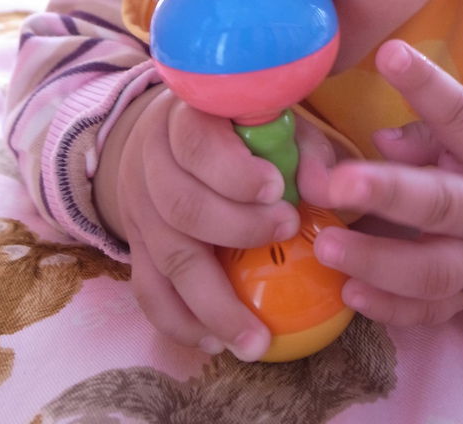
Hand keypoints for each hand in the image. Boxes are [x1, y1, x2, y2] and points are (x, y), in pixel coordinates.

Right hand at [98, 86, 305, 358]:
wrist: (169, 136)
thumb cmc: (238, 129)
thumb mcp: (274, 122)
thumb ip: (304, 150)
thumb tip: (325, 190)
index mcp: (184, 120)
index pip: (196, 145)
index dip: (234, 172)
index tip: (277, 188)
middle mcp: (152, 163)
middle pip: (181, 205)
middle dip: (237, 228)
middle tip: (286, 231)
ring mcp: (140, 208)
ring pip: (168, 258)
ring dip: (213, 303)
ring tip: (256, 339)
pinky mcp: (138, 246)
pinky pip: (148, 291)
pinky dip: (179, 321)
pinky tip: (215, 341)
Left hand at [305, 39, 462, 326]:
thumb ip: (434, 134)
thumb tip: (380, 140)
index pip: (461, 115)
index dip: (426, 85)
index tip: (390, 54)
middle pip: (439, 204)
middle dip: (387, 194)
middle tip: (336, 183)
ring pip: (432, 270)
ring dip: (376, 261)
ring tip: (324, 246)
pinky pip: (432, 311)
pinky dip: (391, 309)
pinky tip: (349, 294)